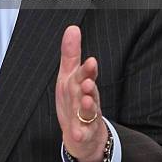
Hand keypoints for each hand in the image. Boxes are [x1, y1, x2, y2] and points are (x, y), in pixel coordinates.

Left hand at [56, 25, 107, 161]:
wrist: (82, 133)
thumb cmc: (74, 99)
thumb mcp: (69, 75)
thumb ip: (71, 53)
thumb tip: (72, 28)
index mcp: (82, 84)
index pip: (86, 75)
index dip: (88, 69)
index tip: (91, 61)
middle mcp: (87, 99)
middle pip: (89, 92)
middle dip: (90, 86)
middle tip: (88, 82)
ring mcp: (87, 117)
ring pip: (89, 112)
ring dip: (88, 107)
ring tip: (85, 101)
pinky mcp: (84, 134)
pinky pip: (83, 134)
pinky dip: (80, 134)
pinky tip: (76, 133)